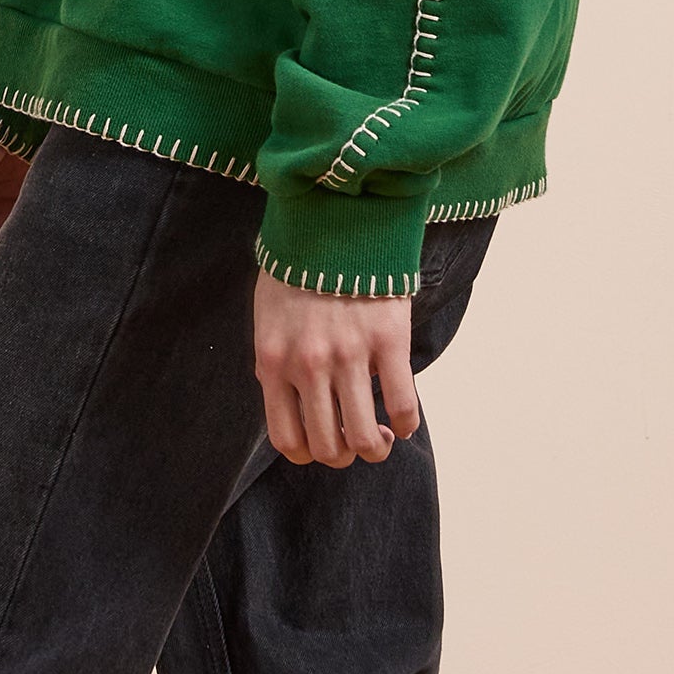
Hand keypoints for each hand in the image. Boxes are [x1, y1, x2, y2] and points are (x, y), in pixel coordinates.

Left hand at [253, 275, 421, 467]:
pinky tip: (403, 421)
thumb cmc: (298, 268)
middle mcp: (308, 366)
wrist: (332, 217)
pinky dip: (405, 424)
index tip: (325, 443)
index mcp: (274, 362)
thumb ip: (278, 361)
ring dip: (376, 448)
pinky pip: (401, 404)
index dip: (310, 454)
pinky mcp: (388, 340)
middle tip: (356, 441)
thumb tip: (293, 402)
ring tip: (381, 436)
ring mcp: (349, 355)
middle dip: (345, 455)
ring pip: (364, 437)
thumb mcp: (269, 318)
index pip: (287, 439)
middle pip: (328, 447)